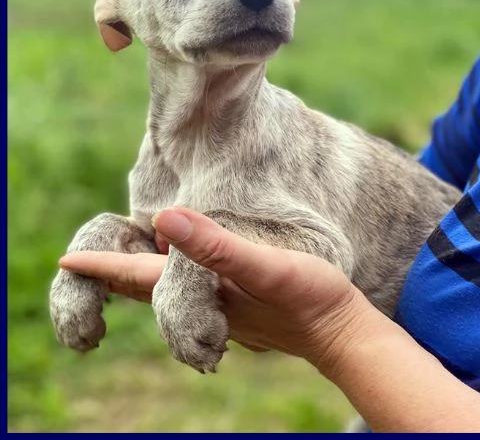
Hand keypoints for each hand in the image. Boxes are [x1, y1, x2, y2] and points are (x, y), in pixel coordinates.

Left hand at [59, 208, 361, 364]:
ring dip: (139, 275)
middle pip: (143, 288)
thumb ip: (216, 246)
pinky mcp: (237, 304)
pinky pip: (190, 288)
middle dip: (112, 274)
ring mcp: (219, 308)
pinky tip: (179, 260)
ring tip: (123, 257)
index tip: (67, 260)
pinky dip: (171, 274)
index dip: (101, 267)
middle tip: (85, 259)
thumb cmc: (309, 298)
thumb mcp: (265, 266)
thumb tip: (163, 218)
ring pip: (165, 290)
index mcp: (201, 291)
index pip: (136, 277)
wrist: (342, 330)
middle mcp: (202, 304)